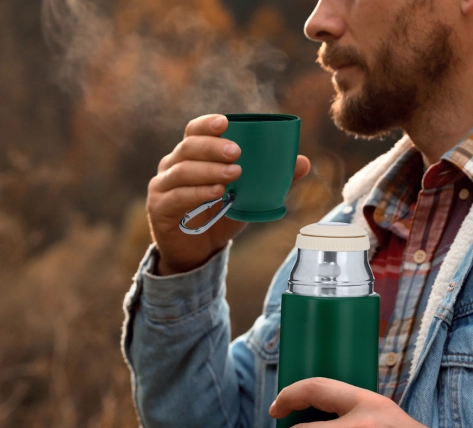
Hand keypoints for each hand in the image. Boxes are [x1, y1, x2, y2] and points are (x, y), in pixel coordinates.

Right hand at [146, 114, 310, 274]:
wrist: (196, 252)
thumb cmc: (218, 217)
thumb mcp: (246, 198)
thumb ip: (271, 181)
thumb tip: (303, 162)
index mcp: (190, 157)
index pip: (194, 132)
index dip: (207, 125)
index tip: (226, 122)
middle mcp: (172, 166)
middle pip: (188, 148)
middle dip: (213, 147)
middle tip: (237, 152)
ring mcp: (162, 186)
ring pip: (182, 170)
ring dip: (209, 170)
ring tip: (234, 174)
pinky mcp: (160, 208)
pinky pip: (178, 196)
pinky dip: (198, 193)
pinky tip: (217, 193)